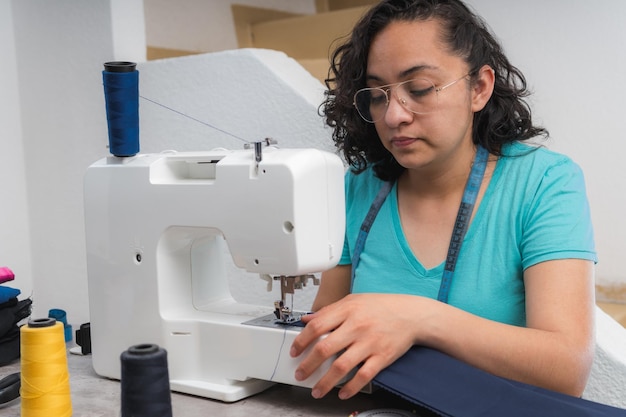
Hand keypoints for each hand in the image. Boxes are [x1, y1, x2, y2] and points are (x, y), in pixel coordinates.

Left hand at [289, 293, 418, 398]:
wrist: (412, 315)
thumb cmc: (382, 307)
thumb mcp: (353, 301)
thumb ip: (330, 310)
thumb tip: (308, 319)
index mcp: (347, 310)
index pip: (317, 326)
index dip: (301, 340)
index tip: (294, 351)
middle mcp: (357, 326)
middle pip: (325, 348)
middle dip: (308, 365)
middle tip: (300, 374)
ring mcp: (369, 343)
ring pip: (341, 366)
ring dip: (325, 382)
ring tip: (316, 390)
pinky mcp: (382, 357)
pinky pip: (363, 376)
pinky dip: (351, 387)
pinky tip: (342, 393)